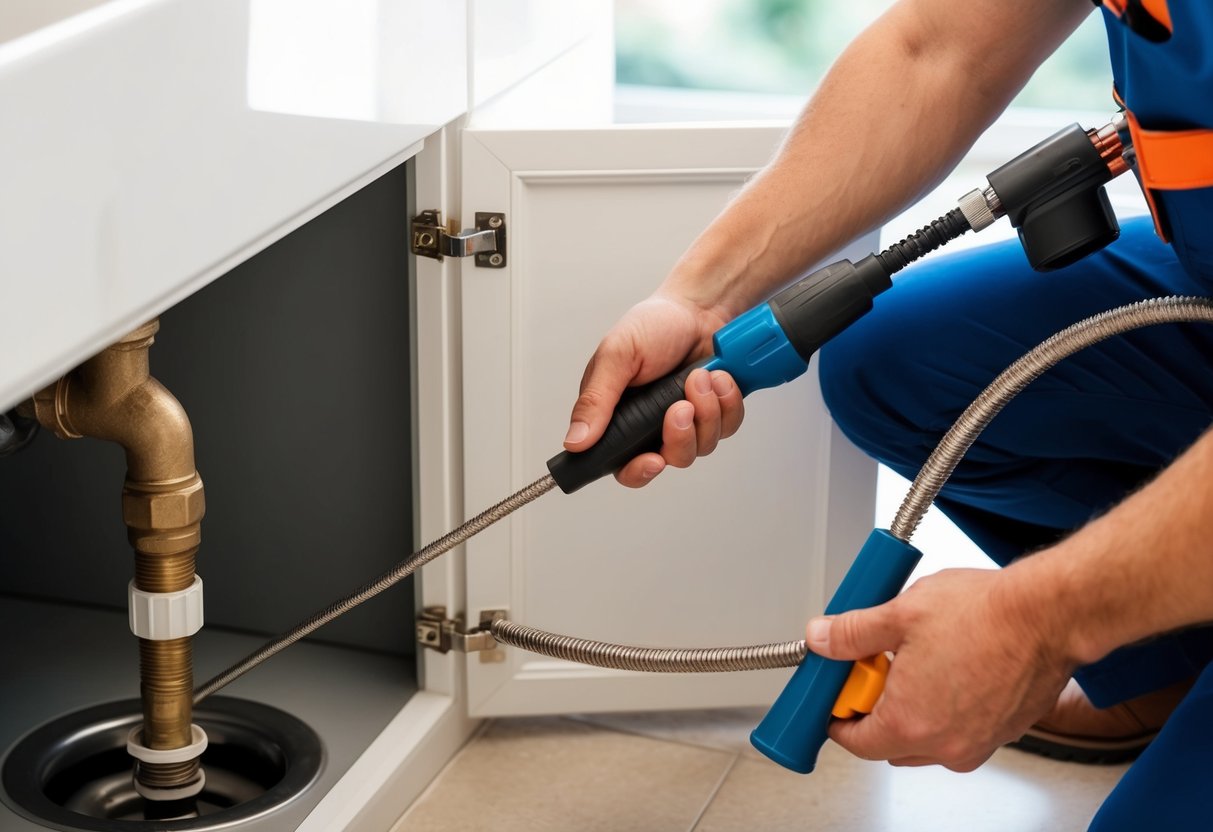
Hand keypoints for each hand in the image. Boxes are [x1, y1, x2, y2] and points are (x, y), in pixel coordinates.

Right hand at [565, 291, 744, 486]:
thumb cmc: (653, 324)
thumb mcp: (616, 355)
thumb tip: (575, 440)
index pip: (622, 464)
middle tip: (681, 405)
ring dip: (707, 411)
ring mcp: (687, 420)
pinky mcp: (715, 412)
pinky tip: (720, 378)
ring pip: (702, 446)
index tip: (652, 460)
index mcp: (618, 415)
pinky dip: (727, 403)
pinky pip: (727, 426)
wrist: (699, 306)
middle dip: (681, 435)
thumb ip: (596, 400)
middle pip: (670, 459)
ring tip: (701, 376)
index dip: (638, 471)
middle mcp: (652, 424)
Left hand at [807, 566, 1073, 771]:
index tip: (835, 699)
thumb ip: (851, 633)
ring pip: (927, 739)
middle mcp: (946, 745)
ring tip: (914, 661)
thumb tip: (822, 639)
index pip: (857, 742)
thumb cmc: (985, 615)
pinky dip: (946, 708)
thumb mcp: (898, 614)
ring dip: (912, 710)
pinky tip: (948, 666)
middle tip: (873, 670)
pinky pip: (961, 730)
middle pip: (891, 744)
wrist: (1049, 614)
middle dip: (875, 712)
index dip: (839, 719)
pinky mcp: (1005, 731)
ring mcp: (979, 742)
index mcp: (911, 723)